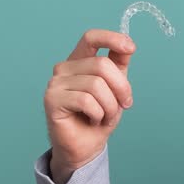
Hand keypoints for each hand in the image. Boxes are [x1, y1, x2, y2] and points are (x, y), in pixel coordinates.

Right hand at [43, 29, 136, 182]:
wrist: (86, 146)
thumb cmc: (99, 116)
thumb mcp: (116, 88)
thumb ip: (119, 66)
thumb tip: (128, 45)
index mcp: (80, 61)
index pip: (91, 38)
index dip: (111, 38)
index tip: (131, 48)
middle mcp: (65, 68)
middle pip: (102, 65)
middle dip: (121, 88)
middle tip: (124, 104)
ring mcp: (56, 83)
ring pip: (96, 85)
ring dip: (110, 106)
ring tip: (105, 116)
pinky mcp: (52, 99)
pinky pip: (86, 101)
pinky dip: (98, 113)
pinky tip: (93, 119)